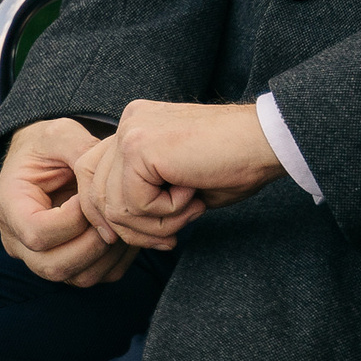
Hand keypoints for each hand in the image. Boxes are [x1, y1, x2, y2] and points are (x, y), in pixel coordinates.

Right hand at [0, 118, 137, 286]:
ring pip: (76, 277)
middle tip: (117, 214)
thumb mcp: (60, 134)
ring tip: (126, 221)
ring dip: (109, 254)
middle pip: (53, 265)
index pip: (37, 233)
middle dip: (94, 243)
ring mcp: (40, 257)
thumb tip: (103, 179)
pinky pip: (93, 276)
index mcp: (10, 207)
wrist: (47, 157)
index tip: (92, 193)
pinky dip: (117, 260)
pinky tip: (128, 231)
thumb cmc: (50, 144)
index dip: (73, 219)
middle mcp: (19, 241)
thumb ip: (79, 150)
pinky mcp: (65, 263)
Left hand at [75, 99, 283, 251]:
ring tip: (190, 211)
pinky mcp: (139, 147)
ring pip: (113, 206)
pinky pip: (133, 205)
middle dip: (132, 230)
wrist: (267, 141)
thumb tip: (113, 230)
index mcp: (135, 126)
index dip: (111, 216)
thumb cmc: (235, 162)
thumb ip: (144, 193)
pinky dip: (166, 213)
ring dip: (154, 224)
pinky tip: (193, 194)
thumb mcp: (177, 182)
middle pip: (95, 195)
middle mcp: (128, 122)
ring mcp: (131, 132)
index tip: (149, 236)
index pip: (93, 178)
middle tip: (170, 238)